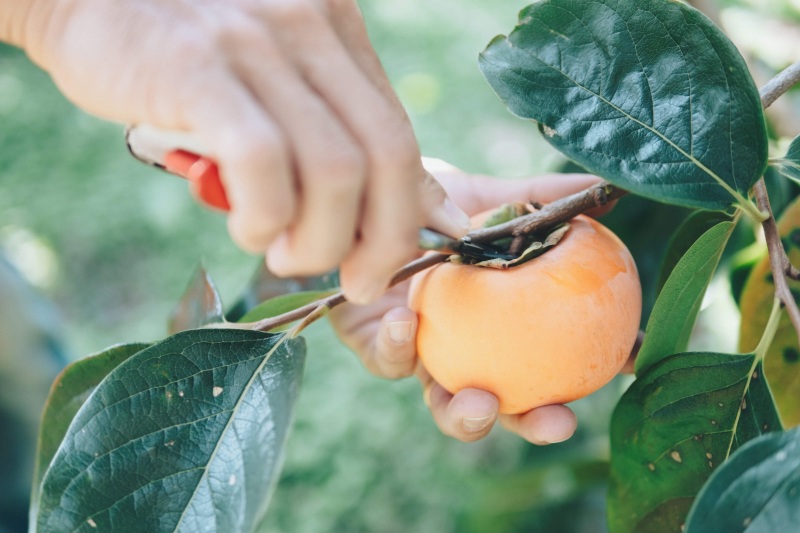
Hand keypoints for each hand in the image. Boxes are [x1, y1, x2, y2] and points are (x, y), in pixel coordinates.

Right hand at [11, 0, 469, 303]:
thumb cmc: (184, 55)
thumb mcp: (274, 76)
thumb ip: (336, 128)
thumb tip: (417, 205)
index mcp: (336, 29)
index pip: (401, 138)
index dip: (404, 216)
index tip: (378, 264)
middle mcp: (309, 27)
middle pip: (387, 157)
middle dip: (381, 241)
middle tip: (350, 280)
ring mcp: (256, 44)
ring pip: (333, 170)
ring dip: (317, 240)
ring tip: (280, 250)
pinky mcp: (197, 66)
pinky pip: (261, 161)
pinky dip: (265, 216)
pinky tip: (246, 227)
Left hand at [330, 158, 617, 443]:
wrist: (358, 198)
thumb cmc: (425, 205)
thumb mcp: (482, 197)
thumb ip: (535, 199)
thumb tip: (601, 190)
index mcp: (498, 322)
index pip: (553, 355)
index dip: (592, 367)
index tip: (629, 363)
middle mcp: (464, 348)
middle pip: (506, 402)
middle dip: (533, 422)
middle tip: (558, 422)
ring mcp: (420, 354)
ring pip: (443, 401)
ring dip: (464, 414)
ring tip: (479, 402)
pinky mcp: (373, 347)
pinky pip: (387, 358)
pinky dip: (399, 345)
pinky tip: (406, 321)